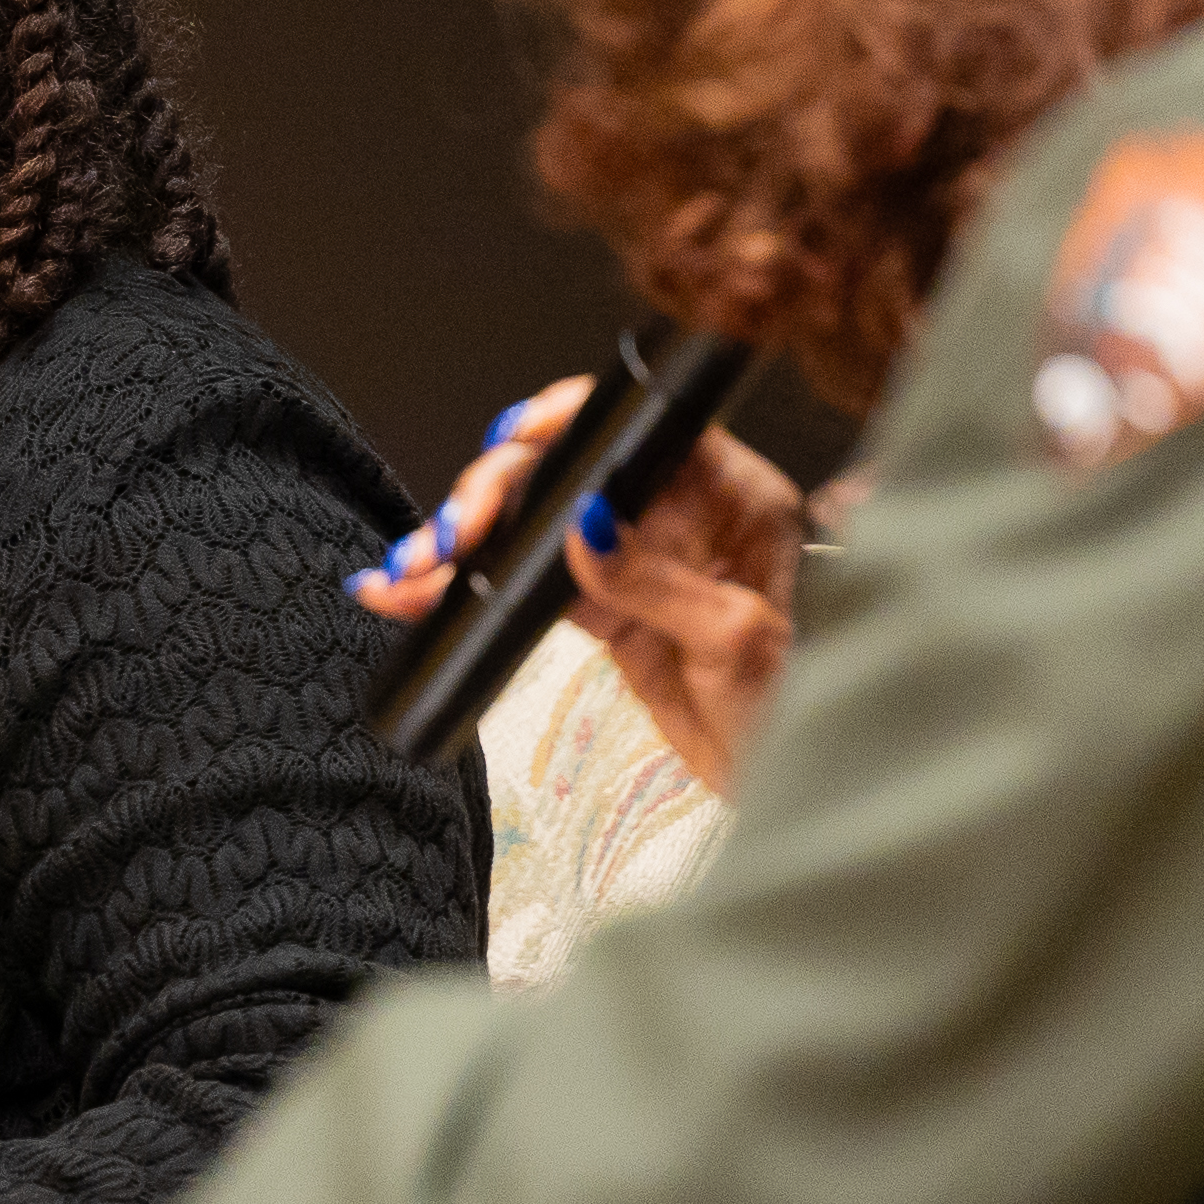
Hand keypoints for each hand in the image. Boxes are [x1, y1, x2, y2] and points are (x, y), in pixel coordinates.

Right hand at [349, 376, 809, 794]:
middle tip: (455, 534)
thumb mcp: (733, 641)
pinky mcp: (602, 606)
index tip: (517, 437)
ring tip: (410, 571)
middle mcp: (680, 513)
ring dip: (467, 543)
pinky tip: (413, 591)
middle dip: (498, 493)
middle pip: (571, 471)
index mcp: (733, 495)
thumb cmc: (792, 706)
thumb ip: (658, 580)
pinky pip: (525, 582)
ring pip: (535, 524)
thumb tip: (586, 525)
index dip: (573, 420)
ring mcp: (636, 557)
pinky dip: (470, 587)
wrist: (786, 783)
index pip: (644, 429)